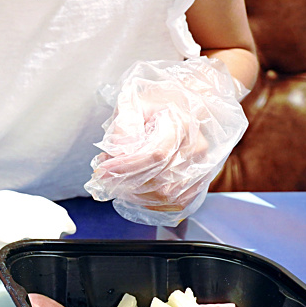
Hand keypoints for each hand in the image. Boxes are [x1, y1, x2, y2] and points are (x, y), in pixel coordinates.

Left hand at [85, 57, 246, 225]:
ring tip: (117, 183)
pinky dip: (153, 203)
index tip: (102, 171)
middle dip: (126, 183)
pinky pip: (178, 202)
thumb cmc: (158, 104)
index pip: (155, 154)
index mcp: (182, 124)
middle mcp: (198, 148)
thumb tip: (117, 153)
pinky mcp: (201, 181)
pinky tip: (135, 193)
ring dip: (137, 194)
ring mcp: (203, 166)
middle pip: (160, 179)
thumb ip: (124, 125)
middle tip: (103, 179)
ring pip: (168, 194)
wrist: (189, 105)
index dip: (126, 167)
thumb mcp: (134, 103)